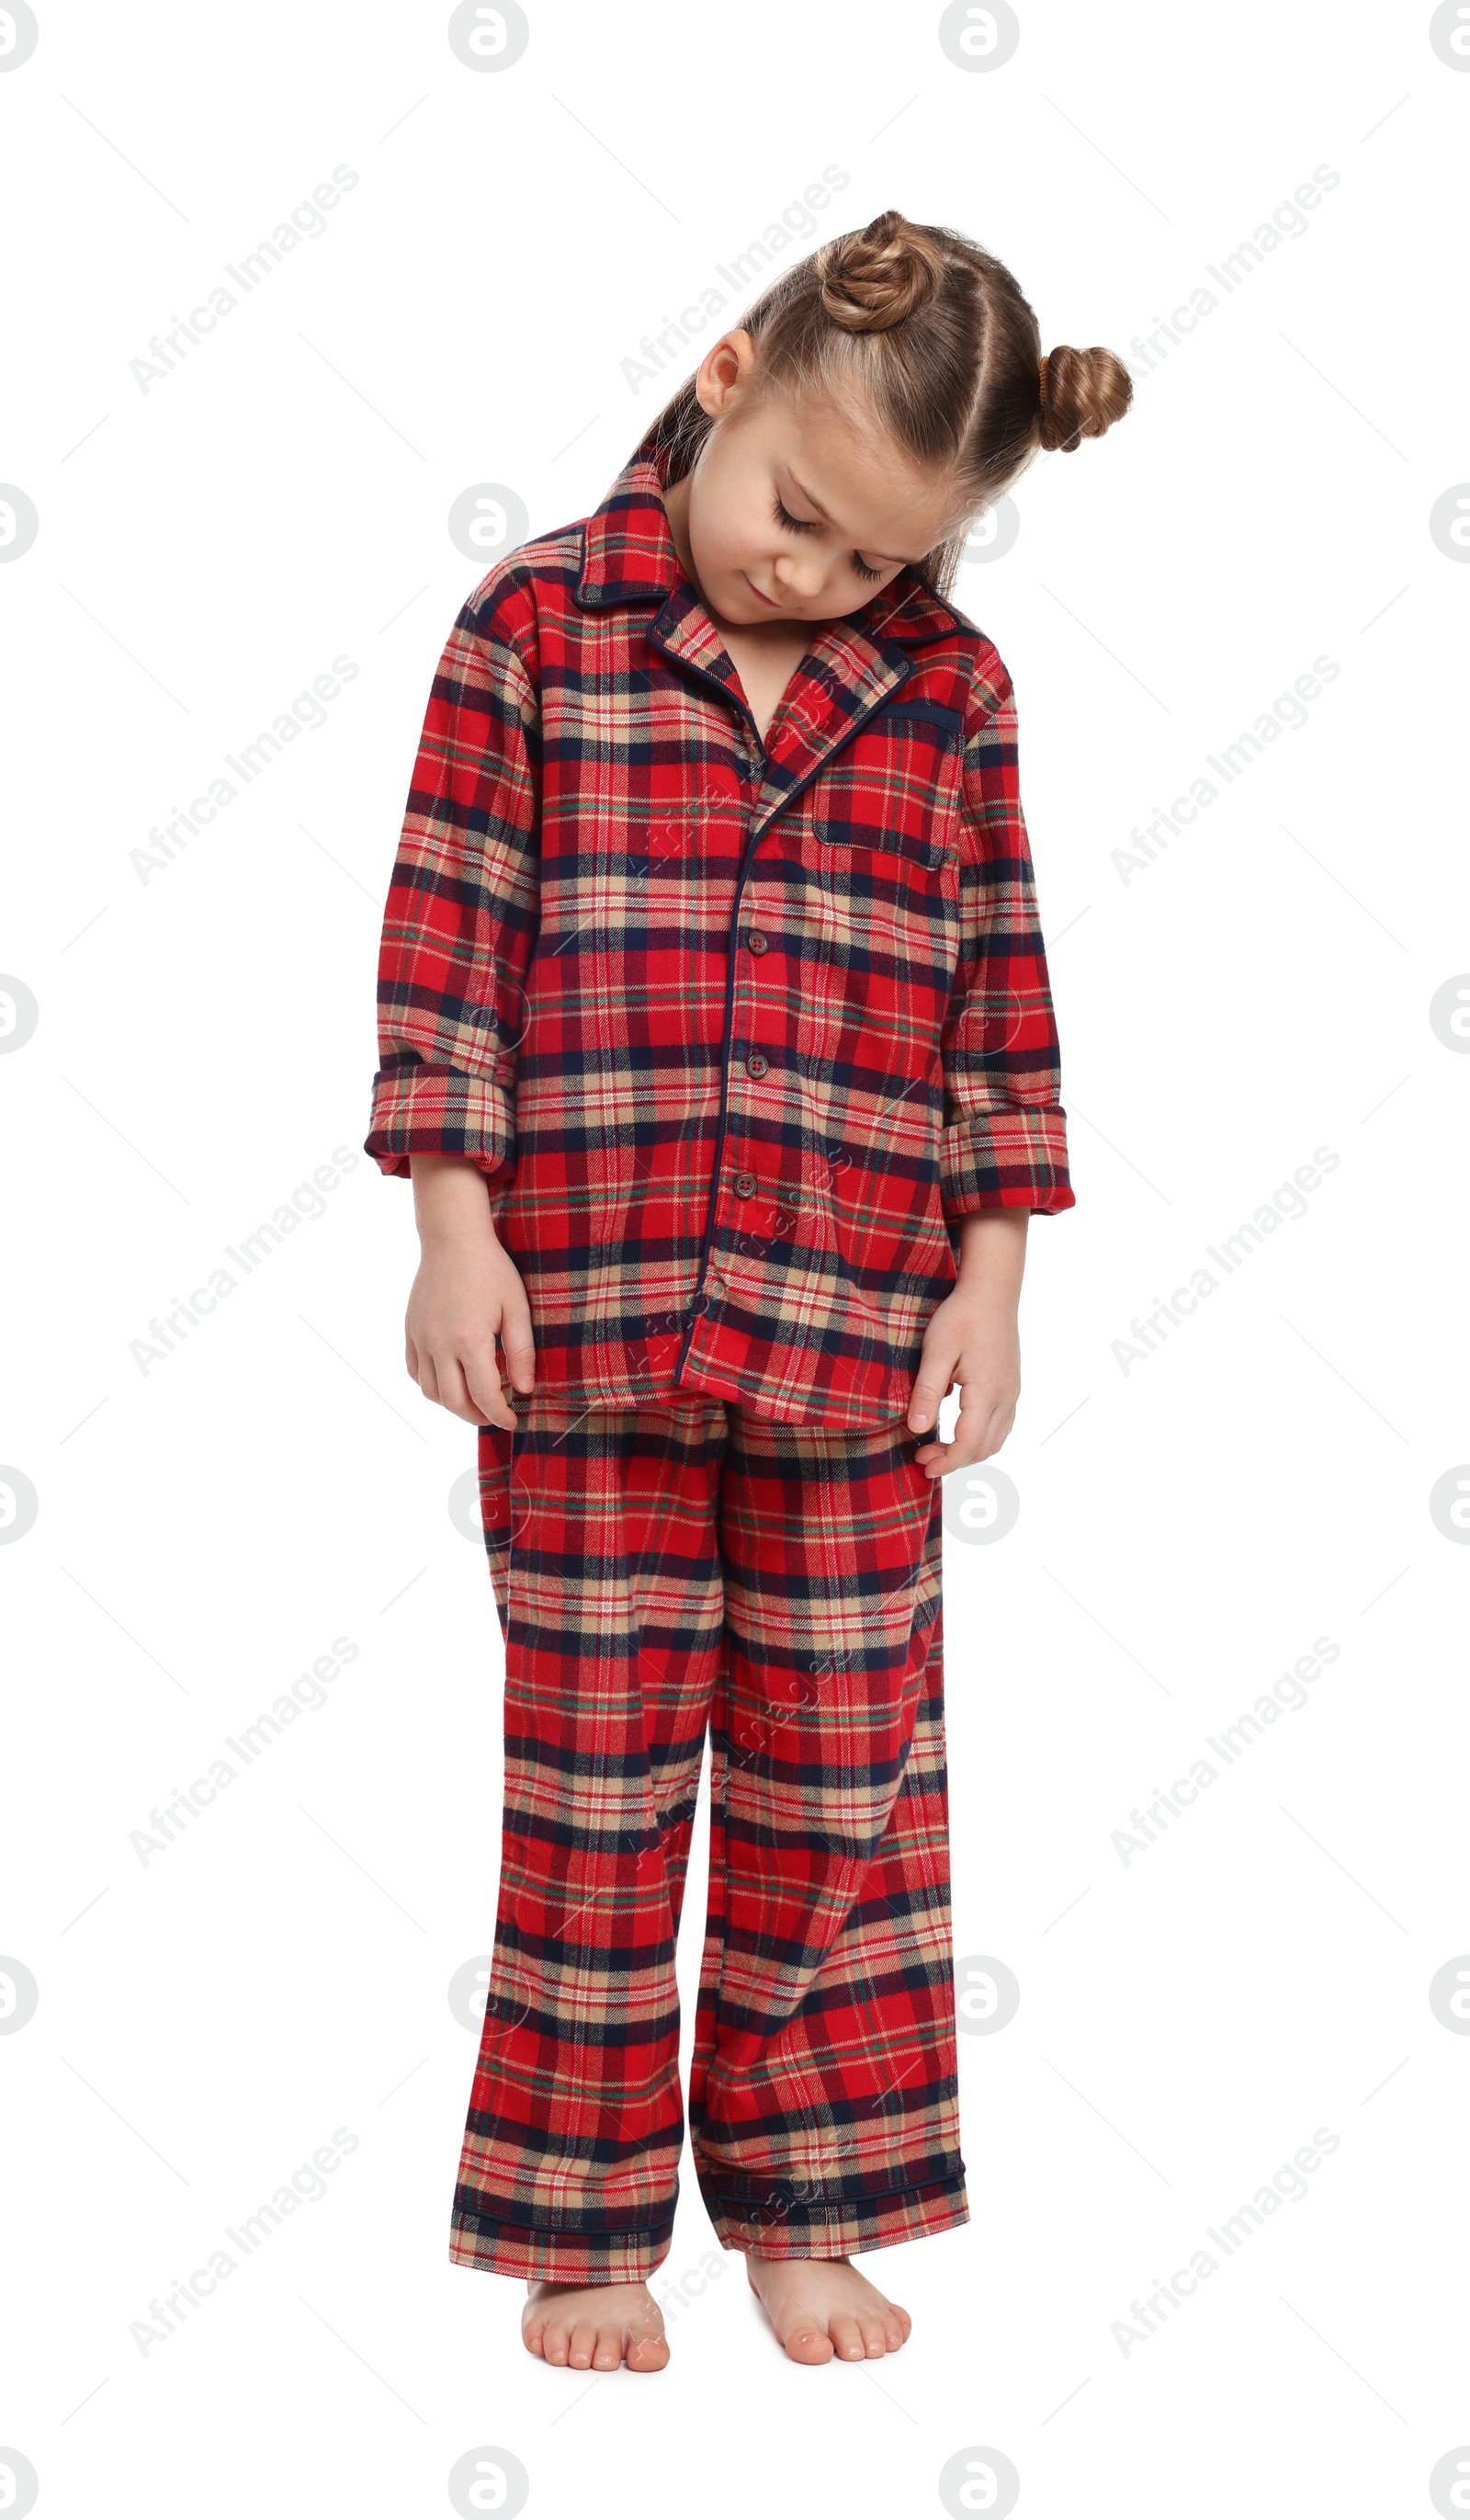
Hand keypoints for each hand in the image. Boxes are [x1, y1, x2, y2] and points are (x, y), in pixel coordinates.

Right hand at [405, 1155, 533, 1428]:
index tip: (513, 1421)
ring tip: (474, 1400)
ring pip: (430, 1391)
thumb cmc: (490, 1270)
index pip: (484, 1396)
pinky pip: (414, 1371)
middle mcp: (440, 1345)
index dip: (500, 1415)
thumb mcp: (516, 1308)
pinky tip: (449, 1380)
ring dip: (452, 1404)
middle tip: (495, 1416)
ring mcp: (420, 1338)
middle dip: (477, 1417)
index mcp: (469, 1340)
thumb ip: (521, 1352)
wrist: (452, 1239)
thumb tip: (525, 1389)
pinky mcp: (410, 1330)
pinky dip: (430, 1385)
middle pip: (454, 1402)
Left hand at [906, 1210, 1027, 1479]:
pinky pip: (1002, 1424)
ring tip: (938, 1446)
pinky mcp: (1012, 1385)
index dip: (946, 1461)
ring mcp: (1012, 1391)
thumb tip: (916, 1428)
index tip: (922, 1464)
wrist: (992, 1290)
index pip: (969, 1444)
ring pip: (996, 1439)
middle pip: (984, 1448)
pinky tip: (960, 1429)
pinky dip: (982, 1437)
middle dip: (954, 1460)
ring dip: (969, 1451)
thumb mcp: (936, 1351)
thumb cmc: (962, 1316)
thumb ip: (927, 1392)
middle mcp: (1006, 1397)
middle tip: (923, 1456)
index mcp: (987, 1392)